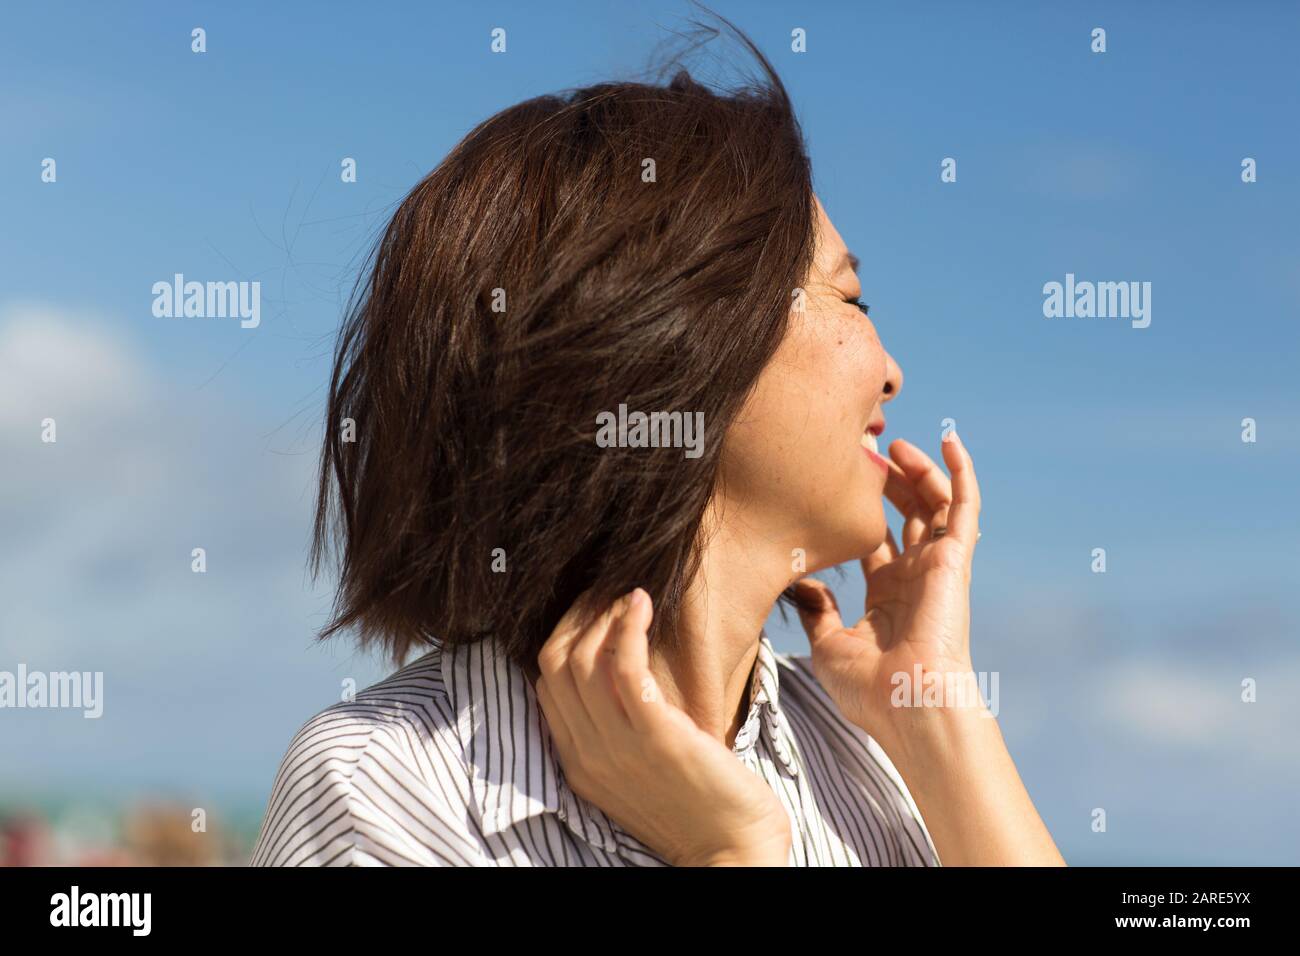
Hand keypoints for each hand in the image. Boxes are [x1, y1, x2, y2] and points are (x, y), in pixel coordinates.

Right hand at [534, 588, 791, 866]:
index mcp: (579, 763)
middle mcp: (588, 754)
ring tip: (630, 596)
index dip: (564, 637)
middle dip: (577, 616)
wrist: (733, 852)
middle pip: (555, 663)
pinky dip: (628, 626)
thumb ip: (620, 731)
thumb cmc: (700, 805)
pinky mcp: (656, 735)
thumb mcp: (641, 769)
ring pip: (581, 659)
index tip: (593, 611)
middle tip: (606, 592)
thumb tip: (622, 674)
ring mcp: (618, 746)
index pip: (546, 684)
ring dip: (602, 614)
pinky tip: (643, 604)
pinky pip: (623, 666)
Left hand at [794, 431, 982, 753]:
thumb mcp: (828, 646)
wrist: (908, 704)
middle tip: (864, 454)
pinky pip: (965, 506)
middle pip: (906, 516)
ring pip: (934, 504)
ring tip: (896, 444)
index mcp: (887, 597)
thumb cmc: (870, 689)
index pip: (877, 543)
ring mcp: (937, 566)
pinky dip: (960, 472)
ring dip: (918, 471)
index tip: (833, 485)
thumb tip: (801, 585)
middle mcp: (915, 577)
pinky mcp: (956, 558)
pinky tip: (950, 441)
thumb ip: (817, 611)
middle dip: (887, 484)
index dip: (860, 514)